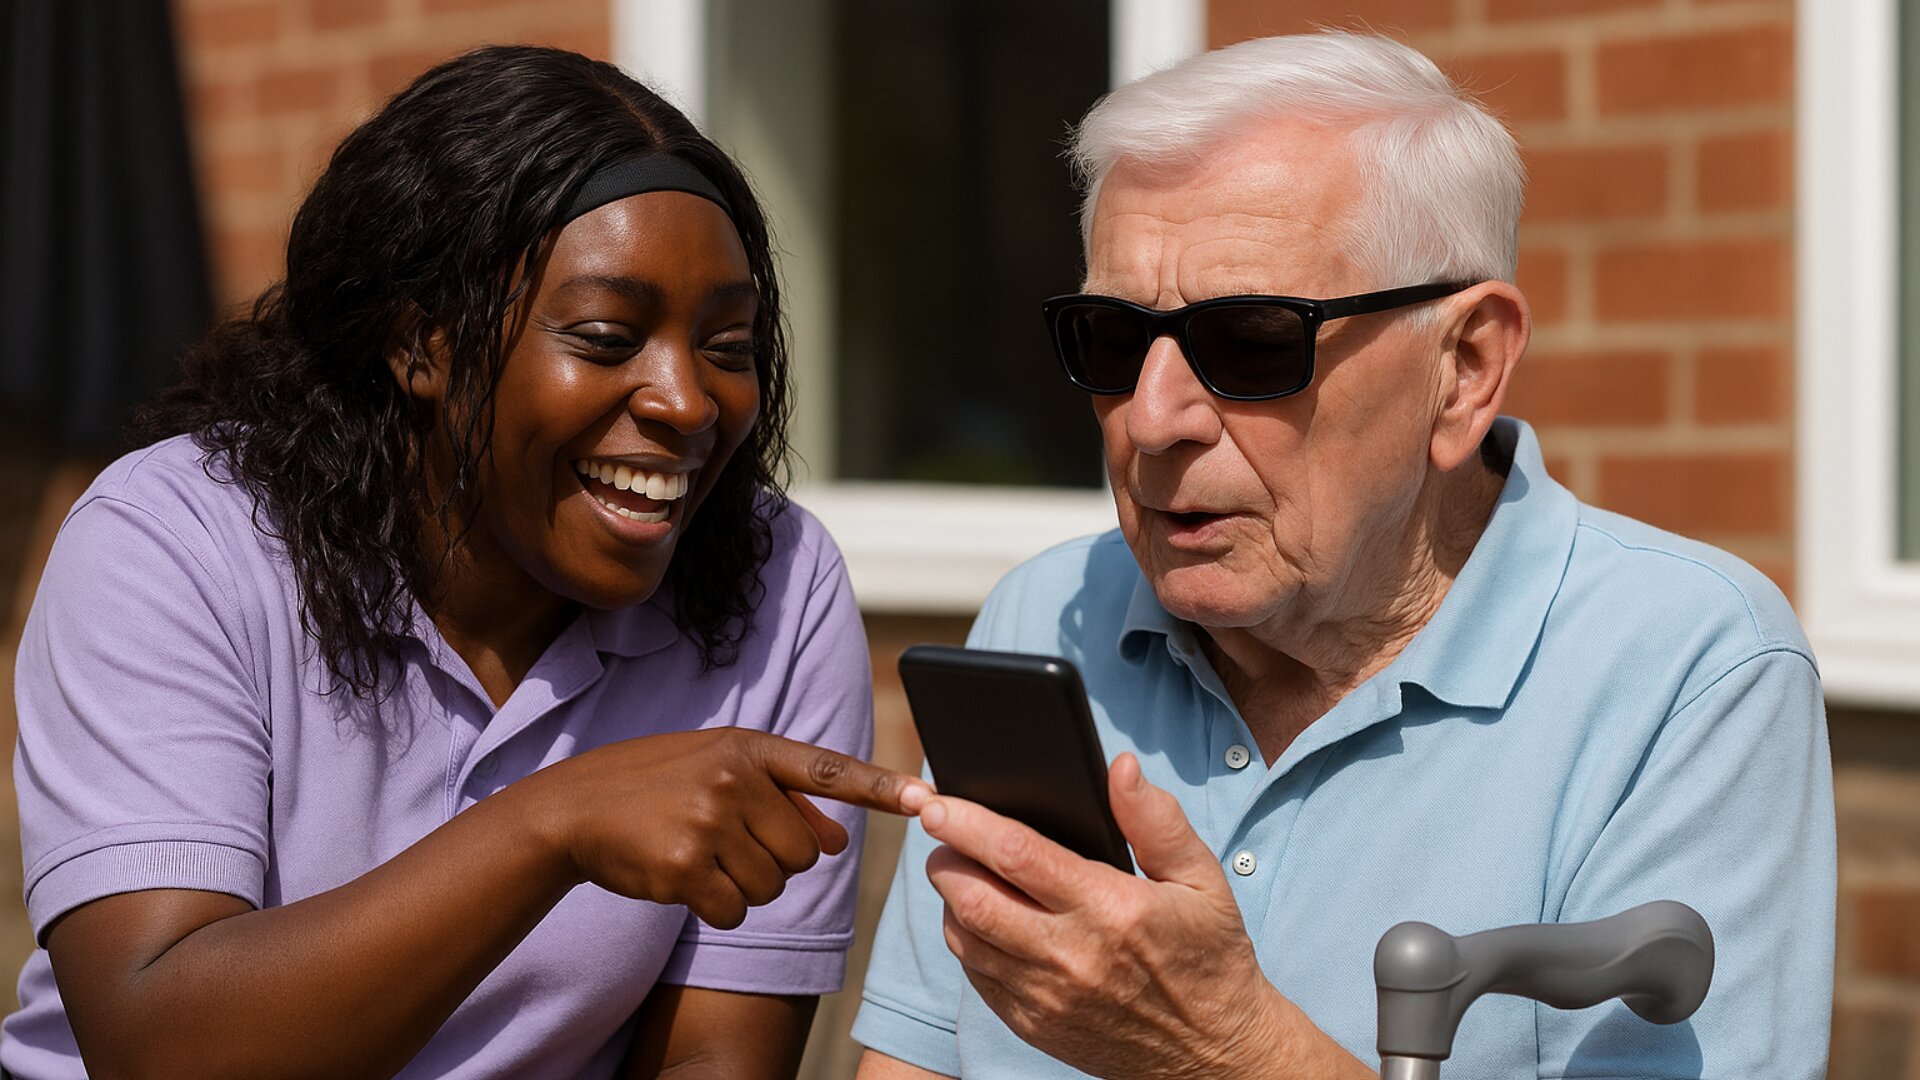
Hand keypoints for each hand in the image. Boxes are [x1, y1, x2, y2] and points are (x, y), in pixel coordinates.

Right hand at [519, 729, 927, 928]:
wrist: (573, 809)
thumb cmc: (655, 788)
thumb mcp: (717, 770)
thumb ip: (781, 797)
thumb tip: (838, 842)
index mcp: (748, 746)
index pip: (828, 768)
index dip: (880, 788)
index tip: (924, 798)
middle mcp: (733, 778)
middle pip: (804, 852)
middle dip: (777, 862)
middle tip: (730, 844)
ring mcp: (708, 821)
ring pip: (773, 885)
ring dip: (744, 886)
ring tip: (701, 855)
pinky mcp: (683, 865)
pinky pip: (736, 910)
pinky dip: (718, 907)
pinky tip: (684, 880)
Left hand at [921, 752, 1364, 1079]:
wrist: (1214, 1051)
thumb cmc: (1209, 955)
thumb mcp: (1200, 879)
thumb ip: (1156, 820)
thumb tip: (1121, 768)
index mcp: (1112, 910)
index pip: (1018, 855)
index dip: (967, 823)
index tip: (936, 802)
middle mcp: (1073, 957)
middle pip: (973, 898)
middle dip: (944, 858)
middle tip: (942, 835)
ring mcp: (1048, 998)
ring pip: (965, 939)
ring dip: (951, 899)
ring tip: (961, 873)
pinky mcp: (1035, 1026)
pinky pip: (977, 976)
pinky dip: (968, 941)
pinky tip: (983, 919)